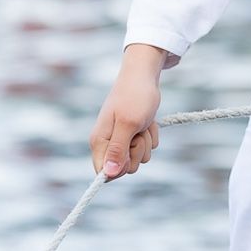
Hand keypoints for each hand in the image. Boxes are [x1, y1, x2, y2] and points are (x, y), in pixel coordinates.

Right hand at [90, 45, 165, 178]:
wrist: (145, 75)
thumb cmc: (135, 96)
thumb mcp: (128, 124)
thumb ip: (118, 150)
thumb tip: (108, 174)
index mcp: (99, 141)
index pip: (104, 173)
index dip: (120, 169)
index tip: (129, 151)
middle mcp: (108, 142)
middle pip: (125, 168)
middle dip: (137, 152)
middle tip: (137, 131)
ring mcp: (121, 138)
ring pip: (138, 158)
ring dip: (146, 141)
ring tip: (143, 122)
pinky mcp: (134, 134)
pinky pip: (147, 147)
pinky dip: (151, 134)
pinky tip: (148, 120)